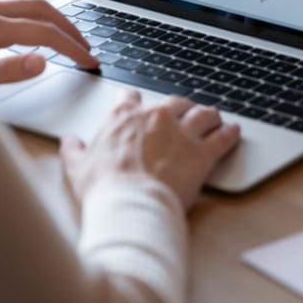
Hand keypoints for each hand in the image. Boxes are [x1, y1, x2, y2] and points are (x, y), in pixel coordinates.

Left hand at [0, 0, 99, 87]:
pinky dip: (32, 11)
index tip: (89, 62)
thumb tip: (41, 61)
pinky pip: (9, 2)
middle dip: (70, 26)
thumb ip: (5, 72)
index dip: (71, 47)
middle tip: (88, 48)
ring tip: (69, 36)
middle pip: (41, 7)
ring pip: (26, 1)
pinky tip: (34, 24)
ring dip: (53, 16)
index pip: (43, 33)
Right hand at [60, 91, 240, 210]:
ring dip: (208, 115)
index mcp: (123, 117)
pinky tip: (233, 132)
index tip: (136, 103)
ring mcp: (181, 133)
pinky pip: (222, 137)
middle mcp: (155, 117)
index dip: (134, 100)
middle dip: (180, 107)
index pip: (129, 97)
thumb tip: (69, 141)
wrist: (130, 205)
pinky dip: (230, 133)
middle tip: (183, 113)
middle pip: (173, 102)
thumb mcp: (77, 167)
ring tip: (214, 117)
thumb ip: (74, 150)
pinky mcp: (202, 153)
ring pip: (202, 114)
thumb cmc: (104, 188)